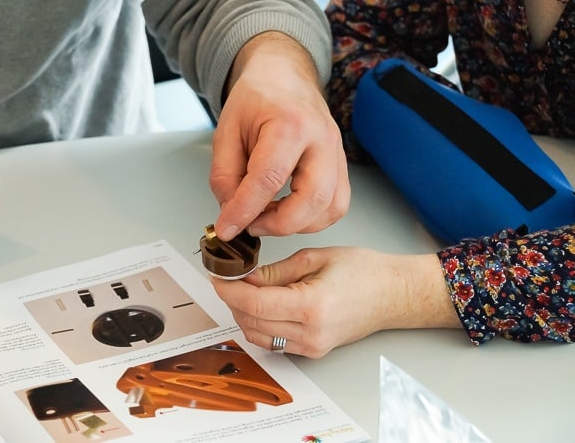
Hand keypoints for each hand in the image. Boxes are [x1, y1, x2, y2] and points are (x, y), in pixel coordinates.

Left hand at [211, 32, 348, 240]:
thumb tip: (232, 214)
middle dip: (278, 224)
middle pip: (313, 199)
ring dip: (297, 224)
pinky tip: (287, 211)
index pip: (268, 179)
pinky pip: (337, 205)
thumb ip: (225, 176)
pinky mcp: (341, 166)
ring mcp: (337, 153)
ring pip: (330, 208)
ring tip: (267, 216)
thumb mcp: (226, 132)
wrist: (284, 77)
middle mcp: (321, 139)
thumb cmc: (256, 99)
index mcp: (290, 124)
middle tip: (250, 224)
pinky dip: (312, 218)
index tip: (227, 229)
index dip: (245, 211)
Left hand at [211, 247, 460, 357]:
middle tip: (228, 278)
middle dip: (232, 300)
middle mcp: (310, 333)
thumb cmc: (364, 271)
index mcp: (311, 307)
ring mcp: (312, 347)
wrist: (393, 294)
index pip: (255, 303)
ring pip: (258, 336)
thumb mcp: (315, 258)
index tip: (217, 277)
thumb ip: (276, 272)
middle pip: (252, 322)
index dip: (229, 290)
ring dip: (243, 314)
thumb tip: (245, 277)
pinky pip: (274, 342)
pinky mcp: (313, 351)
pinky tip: (261, 305)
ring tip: (243, 290)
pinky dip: (260, 324)